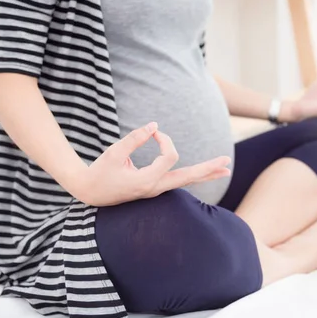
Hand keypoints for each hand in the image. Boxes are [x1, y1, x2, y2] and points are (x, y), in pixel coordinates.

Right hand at [69, 122, 231, 206]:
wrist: (89, 192)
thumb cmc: (100, 171)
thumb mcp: (114, 153)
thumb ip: (135, 138)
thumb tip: (155, 125)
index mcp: (146, 182)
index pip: (169, 157)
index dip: (165, 140)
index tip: (154, 132)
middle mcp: (155, 189)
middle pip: (188, 177)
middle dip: (208, 168)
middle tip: (227, 162)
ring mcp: (156, 190)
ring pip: (186, 181)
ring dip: (205, 173)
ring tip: (224, 169)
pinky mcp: (154, 188)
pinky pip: (178, 181)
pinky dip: (193, 176)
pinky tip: (204, 173)